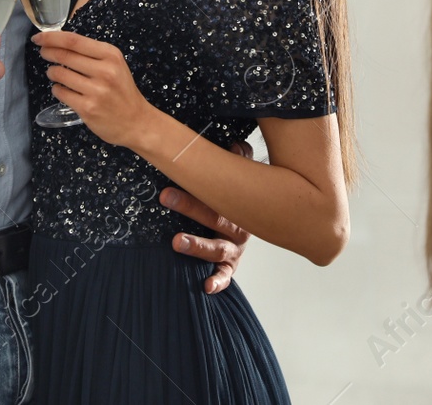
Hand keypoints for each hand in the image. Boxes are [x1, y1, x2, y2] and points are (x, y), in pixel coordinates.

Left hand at [32, 31, 153, 147]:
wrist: (136, 122)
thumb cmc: (122, 91)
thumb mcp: (114, 65)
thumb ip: (91, 54)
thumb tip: (58, 43)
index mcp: (111, 55)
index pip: (74, 41)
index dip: (52, 37)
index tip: (38, 37)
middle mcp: (104, 71)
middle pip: (65, 55)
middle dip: (48, 52)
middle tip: (43, 52)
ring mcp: (96, 91)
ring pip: (59, 74)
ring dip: (52, 72)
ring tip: (56, 74)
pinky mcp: (87, 108)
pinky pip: (60, 93)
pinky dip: (57, 89)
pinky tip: (63, 90)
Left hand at [162, 140, 254, 293]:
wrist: (266, 222)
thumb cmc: (241, 197)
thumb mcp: (243, 175)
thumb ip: (240, 159)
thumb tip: (237, 144)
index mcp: (239, 202)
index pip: (218, 192)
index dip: (196, 184)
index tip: (172, 177)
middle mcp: (239, 226)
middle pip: (214, 215)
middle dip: (189, 205)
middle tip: (165, 196)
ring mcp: (234, 247)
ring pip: (217, 247)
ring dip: (197, 245)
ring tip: (176, 242)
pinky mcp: (231, 265)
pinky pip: (226, 275)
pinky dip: (218, 281)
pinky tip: (206, 287)